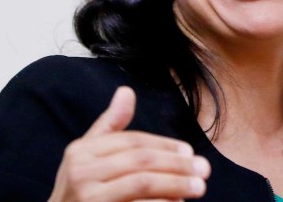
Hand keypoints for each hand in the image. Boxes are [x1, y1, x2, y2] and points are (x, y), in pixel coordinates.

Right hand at [49, 86, 209, 201]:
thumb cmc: (79, 191)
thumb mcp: (86, 156)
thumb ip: (109, 126)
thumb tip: (126, 91)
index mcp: (81, 150)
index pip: (132, 141)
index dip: (164, 145)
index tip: (190, 151)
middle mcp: (80, 172)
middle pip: (140, 161)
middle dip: (176, 164)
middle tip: (204, 169)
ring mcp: (87, 197)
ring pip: (142, 183)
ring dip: (175, 185)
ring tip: (198, 187)